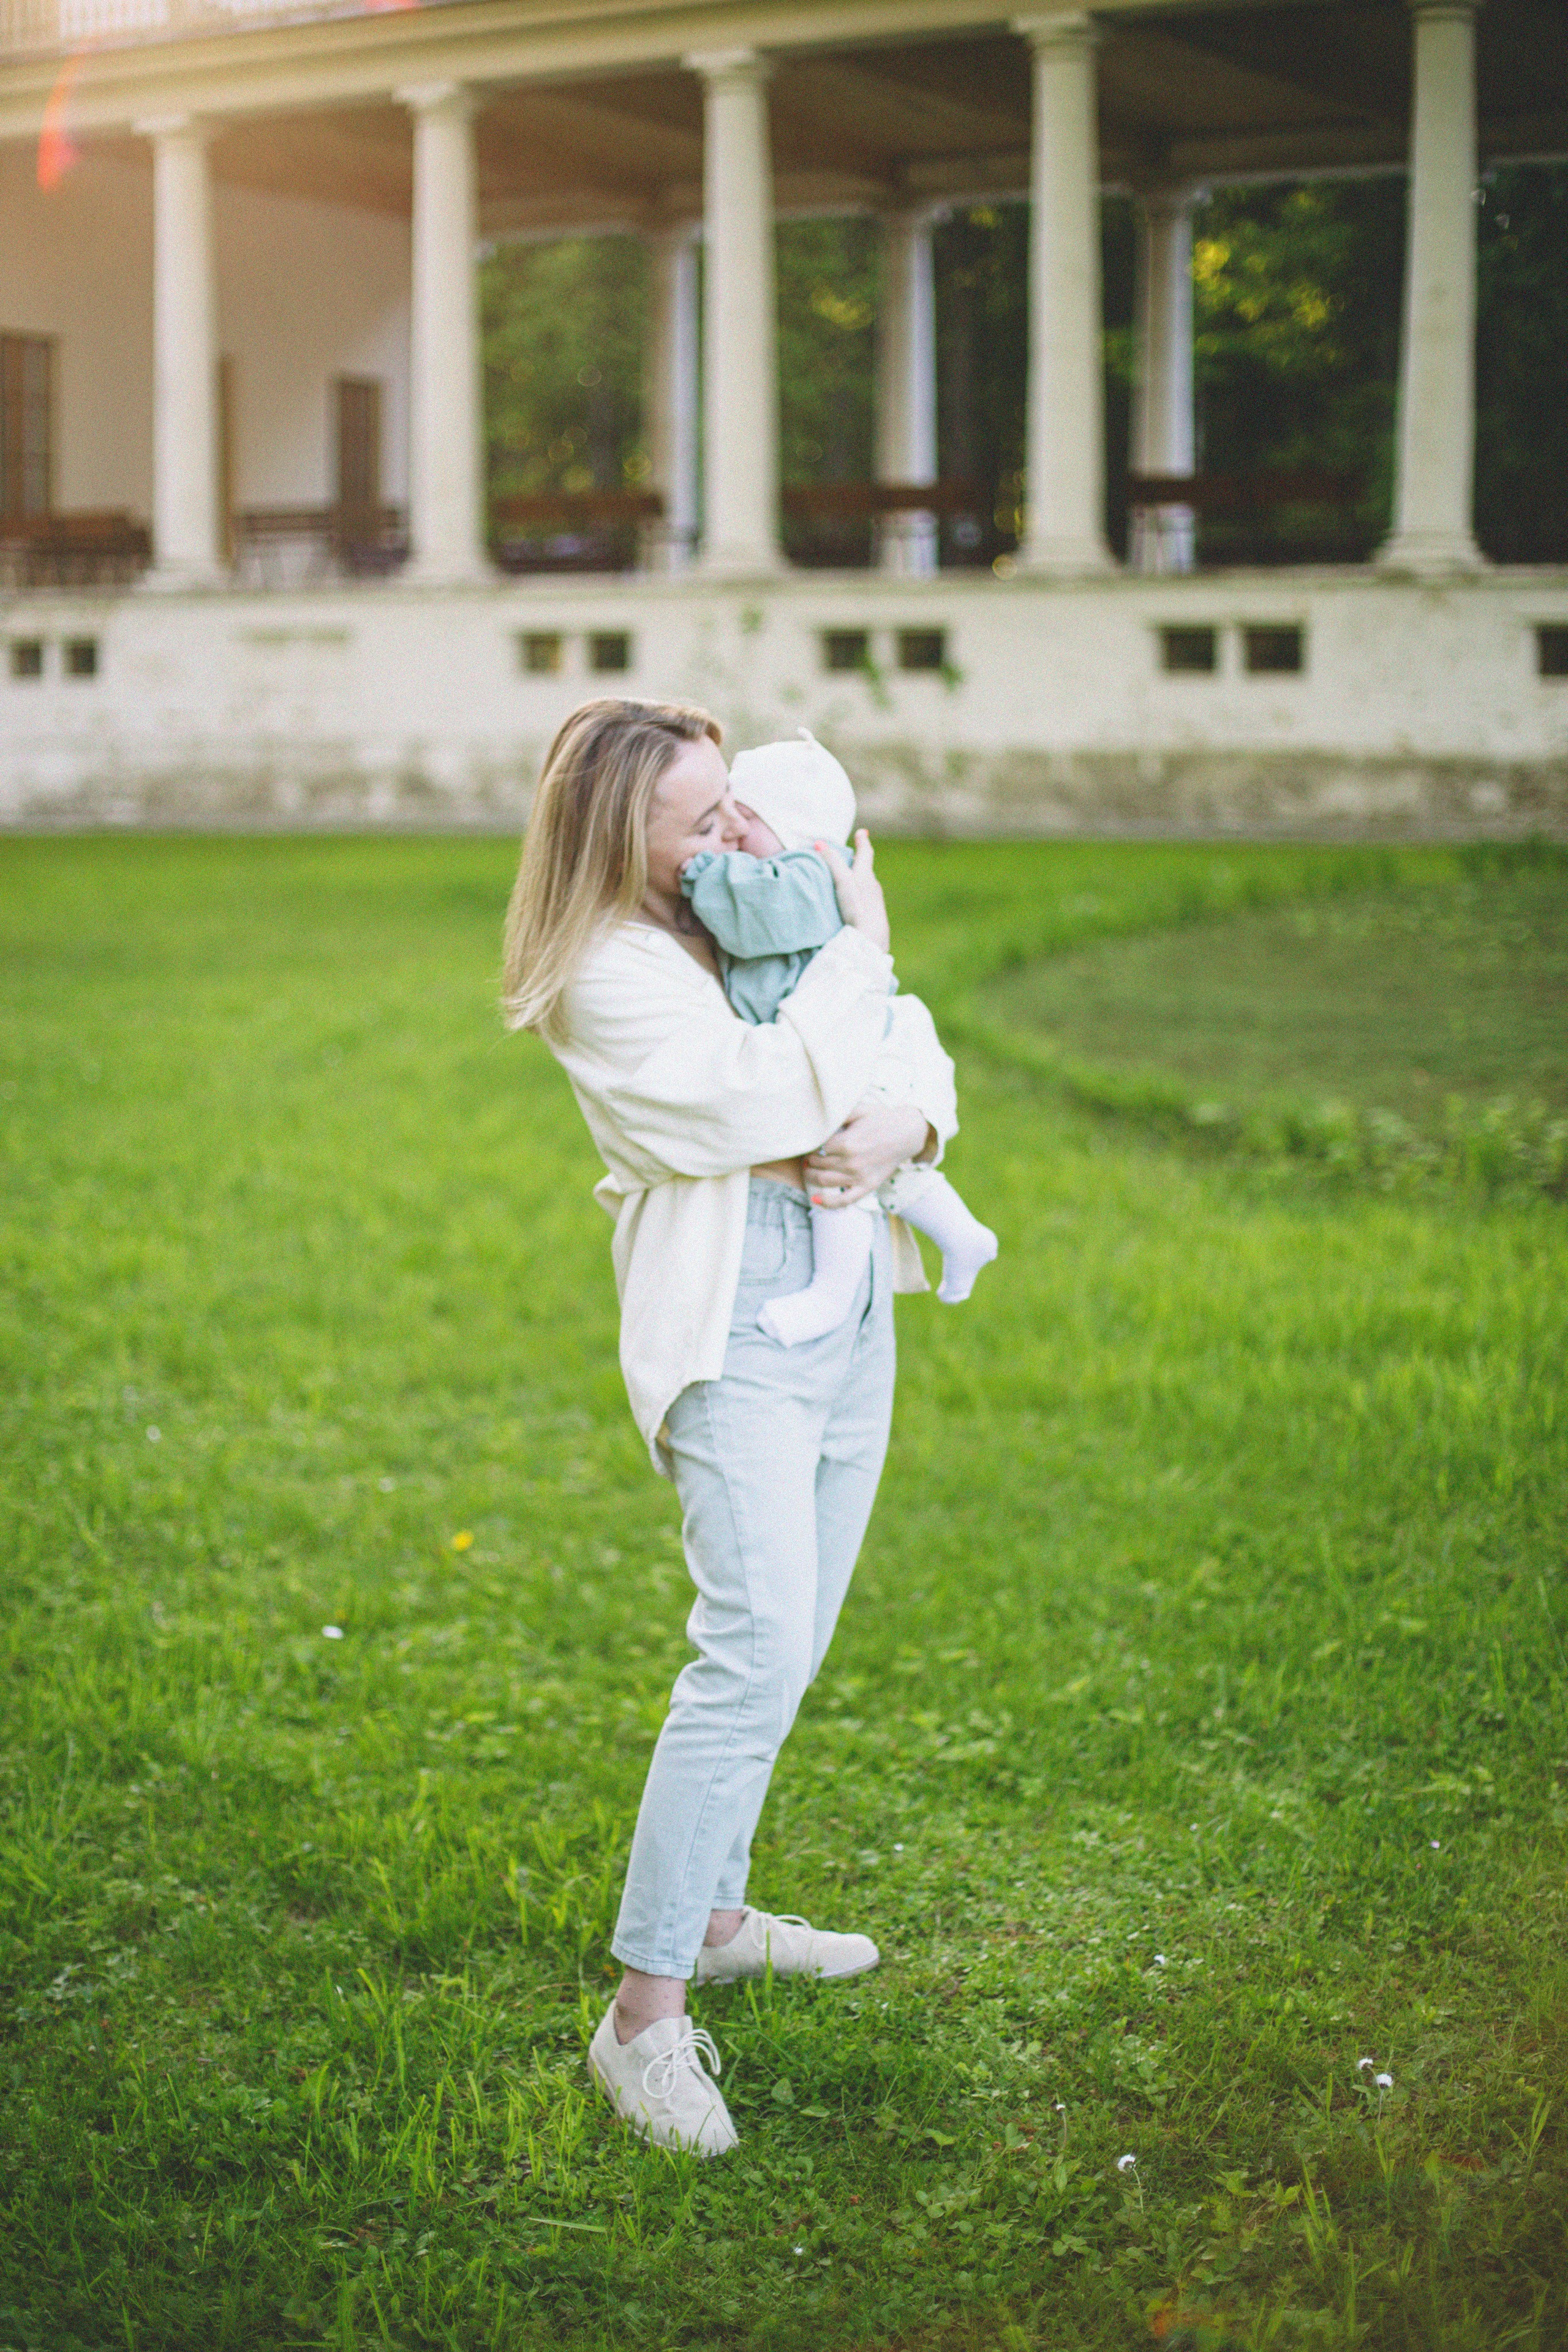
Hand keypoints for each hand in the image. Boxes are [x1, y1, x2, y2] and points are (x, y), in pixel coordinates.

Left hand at [804, 1102, 932, 1208]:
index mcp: (847, 1143)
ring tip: (809, 1170)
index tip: (810, 1144)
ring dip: (811, 1176)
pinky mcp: (868, 1187)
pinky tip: (815, 1199)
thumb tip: (817, 1119)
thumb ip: (837, 1115)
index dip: (811, 1146)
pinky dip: (828, 1202)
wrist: (907, 1134)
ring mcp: (859, 1176)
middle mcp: (851, 1162)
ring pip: (824, 1181)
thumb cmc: (881, 1120)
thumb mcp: (859, 1110)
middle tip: (808, 1157)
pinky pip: (844, 1200)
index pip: (817, 1148)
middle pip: (818, 1164)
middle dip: (809, 1161)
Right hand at [816, 830, 889, 954]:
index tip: (863, 832)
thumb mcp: (843, 882)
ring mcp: (875, 905)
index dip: (863, 842)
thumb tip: (819, 843)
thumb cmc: (857, 909)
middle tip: (855, 854)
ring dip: (859, 880)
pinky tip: (854, 905)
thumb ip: (833, 863)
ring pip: (867, 887)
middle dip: (860, 862)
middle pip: (867, 871)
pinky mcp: (873, 919)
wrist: (870, 941)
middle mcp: (874, 889)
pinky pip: (865, 901)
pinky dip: (859, 896)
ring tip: (852, 878)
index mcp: (867, 877)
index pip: (866, 854)